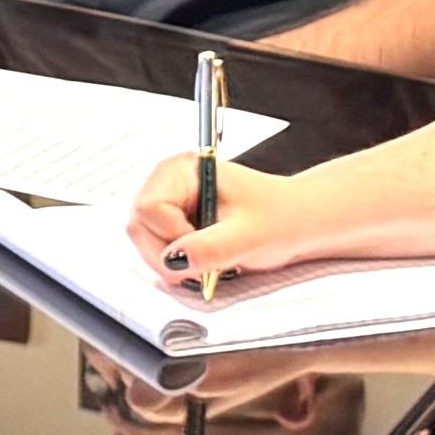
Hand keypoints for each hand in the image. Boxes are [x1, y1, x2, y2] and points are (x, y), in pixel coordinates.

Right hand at [126, 156, 372, 301]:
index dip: (172, 236)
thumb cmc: (279, 218)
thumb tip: (174, 261)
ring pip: (143, 241)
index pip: (149, 207)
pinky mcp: (169, 223)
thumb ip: (212, 247)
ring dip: (172, 262)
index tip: (202, 251)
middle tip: (203, 265)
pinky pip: (154, 249)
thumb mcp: (249, 235)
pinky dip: (176, 264)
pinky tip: (201, 260)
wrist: (295, 224)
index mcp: (183, 169)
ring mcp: (166, 203)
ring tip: (207, 261)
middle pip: (139, 225)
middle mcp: (168, 182)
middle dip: (167, 255)